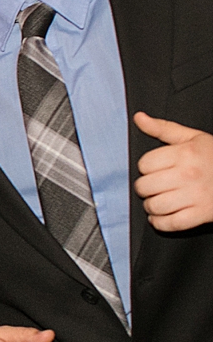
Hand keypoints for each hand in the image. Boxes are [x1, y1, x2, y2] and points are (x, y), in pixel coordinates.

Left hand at [133, 112, 212, 230]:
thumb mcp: (193, 138)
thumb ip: (163, 128)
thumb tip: (139, 118)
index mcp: (185, 154)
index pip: (144, 164)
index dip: (147, 167)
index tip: (155, 169)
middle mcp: (189, 175)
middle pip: (145, 186)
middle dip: (146, 187)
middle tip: (154, 186)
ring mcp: (195, 196)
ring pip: (154, 206)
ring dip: (150, 206)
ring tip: (157, 200)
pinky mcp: (201, 215)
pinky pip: (169, 224)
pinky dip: (160, 222)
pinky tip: (162, 215)